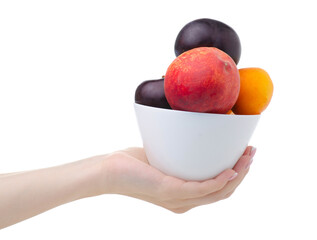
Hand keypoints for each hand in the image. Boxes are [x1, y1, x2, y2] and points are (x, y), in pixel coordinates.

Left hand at [96, 146, 255, 212]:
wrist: (108, 171)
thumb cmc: (133, 164)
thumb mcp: (162, 158)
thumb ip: (178, 154)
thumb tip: (192, 134)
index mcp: (184, 196)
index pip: (218, 190)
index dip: (236, 175)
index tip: (245, 154)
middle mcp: (184, 202)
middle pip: (223, 192)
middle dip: (242, 173)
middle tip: (251, 152)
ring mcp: (177, 199)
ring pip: (217, 192)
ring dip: (237, 175)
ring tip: (247, 156)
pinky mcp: (168, 191)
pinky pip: (201, 189)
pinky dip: (219, 181)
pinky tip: (230, 169)